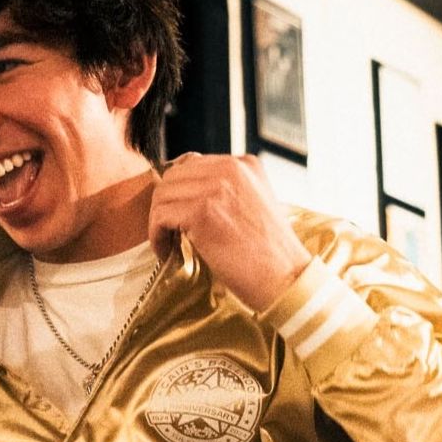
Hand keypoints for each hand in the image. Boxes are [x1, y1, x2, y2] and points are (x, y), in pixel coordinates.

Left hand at [148, 153, 311, 310]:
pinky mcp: (202, 211)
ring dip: (158, 222)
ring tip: (168, 245)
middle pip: (173, 177)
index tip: (178, 218)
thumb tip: (188, 194)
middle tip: (168, 233)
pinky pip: (160, 216)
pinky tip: (167, 253)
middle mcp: (230, 168)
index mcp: (244, 164)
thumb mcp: (256, 205)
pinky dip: (157, 237)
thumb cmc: (268, 253)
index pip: (192, 165)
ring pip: (162, 195)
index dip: (179, 193)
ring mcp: (216, 187)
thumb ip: (229, 191)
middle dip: (165, 206)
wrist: (285, 278)